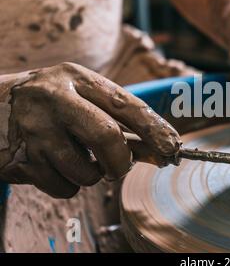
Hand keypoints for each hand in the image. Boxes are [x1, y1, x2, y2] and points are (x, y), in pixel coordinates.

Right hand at [0, 62, 180, 197]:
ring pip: (86, 171)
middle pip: (107, 136)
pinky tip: (55, 165)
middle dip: (121, 161)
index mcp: (77, 78)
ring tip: (77, 159)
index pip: (125, 104)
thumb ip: (117, 122)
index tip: (171, 146)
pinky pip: (64, 188)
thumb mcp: (82, 99)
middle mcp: (54, 99)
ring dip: (92, 176)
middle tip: (120, 167)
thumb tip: (158, 150)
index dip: (153, 128)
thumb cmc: (52, 104)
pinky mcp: (21, 158)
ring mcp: (35, 129)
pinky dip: (69, 185)